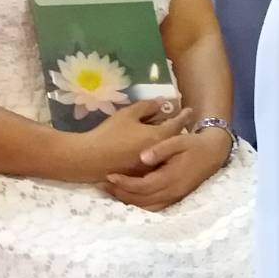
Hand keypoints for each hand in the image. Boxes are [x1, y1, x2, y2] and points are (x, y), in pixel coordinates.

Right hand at [64, 100, 190, 180]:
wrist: (88, 158)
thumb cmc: (109, 133)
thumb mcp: (128, 114)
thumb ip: (147, 106)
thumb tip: (162, 102)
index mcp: (158, 137)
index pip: (177, 124)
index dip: (183, 115)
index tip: (190, 110)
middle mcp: (159, 154)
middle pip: (173, 139)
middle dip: (177, 130)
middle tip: (179, 121)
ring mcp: (150, 166)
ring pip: (165, 152)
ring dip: (168, 142)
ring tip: (167, 133)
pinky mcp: (140, 175)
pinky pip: (154, 161)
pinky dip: (157, 153)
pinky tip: (152, 147)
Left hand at [100, 127, 231, 211]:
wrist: (214, 152)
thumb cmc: (195, 144)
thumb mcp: (179, 140)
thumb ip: (161, 149)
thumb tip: (142, 157)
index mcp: (171, 177)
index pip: (142, 186)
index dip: (124, 183)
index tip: (109, 176)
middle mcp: (172, 192)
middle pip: (141, 200)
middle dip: (121, 194)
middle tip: (103, 185)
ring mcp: (174, 197)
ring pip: (146, 206)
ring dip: (128, 201)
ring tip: (111, 191)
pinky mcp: (175, 198)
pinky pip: (153, 206)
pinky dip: (139, 204)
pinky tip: (128, 196)